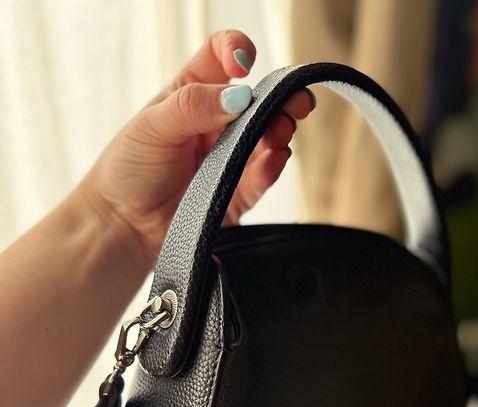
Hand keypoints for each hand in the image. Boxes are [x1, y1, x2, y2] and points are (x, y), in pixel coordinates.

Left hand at [78, 29, 315, 272]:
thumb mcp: (153, 126)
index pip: (221, 57)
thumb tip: (238, 97)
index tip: (243, 63)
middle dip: (282, 95)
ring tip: (280, 131)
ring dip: (280, 131)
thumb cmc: (128, 170)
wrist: (123, 226)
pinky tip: (274, 157)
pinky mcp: (236, 195)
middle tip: (295, 100)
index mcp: (193, 94)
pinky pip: (261, 178)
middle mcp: (217, 124)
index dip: (236, 50)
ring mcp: (229, 159)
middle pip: (259, 100)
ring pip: (268, 139)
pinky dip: (271, 167)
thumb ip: (194, 106)